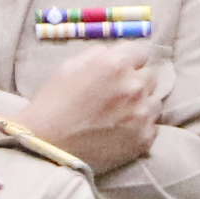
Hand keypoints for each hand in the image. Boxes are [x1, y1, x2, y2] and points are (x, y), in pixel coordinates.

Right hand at [12, 51, 160, 174]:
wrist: (44, 146)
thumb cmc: (51, 104)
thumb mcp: (69, 66)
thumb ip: (99, 55)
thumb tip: (117, 55)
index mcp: (115, 64)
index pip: (142, 52)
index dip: (129, 60)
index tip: (119, 70)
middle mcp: (134, 85)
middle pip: (151, 75)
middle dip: (136, 80)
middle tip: (116, 93)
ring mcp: (143, 113)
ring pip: (155, 100)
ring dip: (141, 103)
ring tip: (119, 113)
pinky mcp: (145, 138)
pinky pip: (153, 125)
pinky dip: (140, 126)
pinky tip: (120, 130)